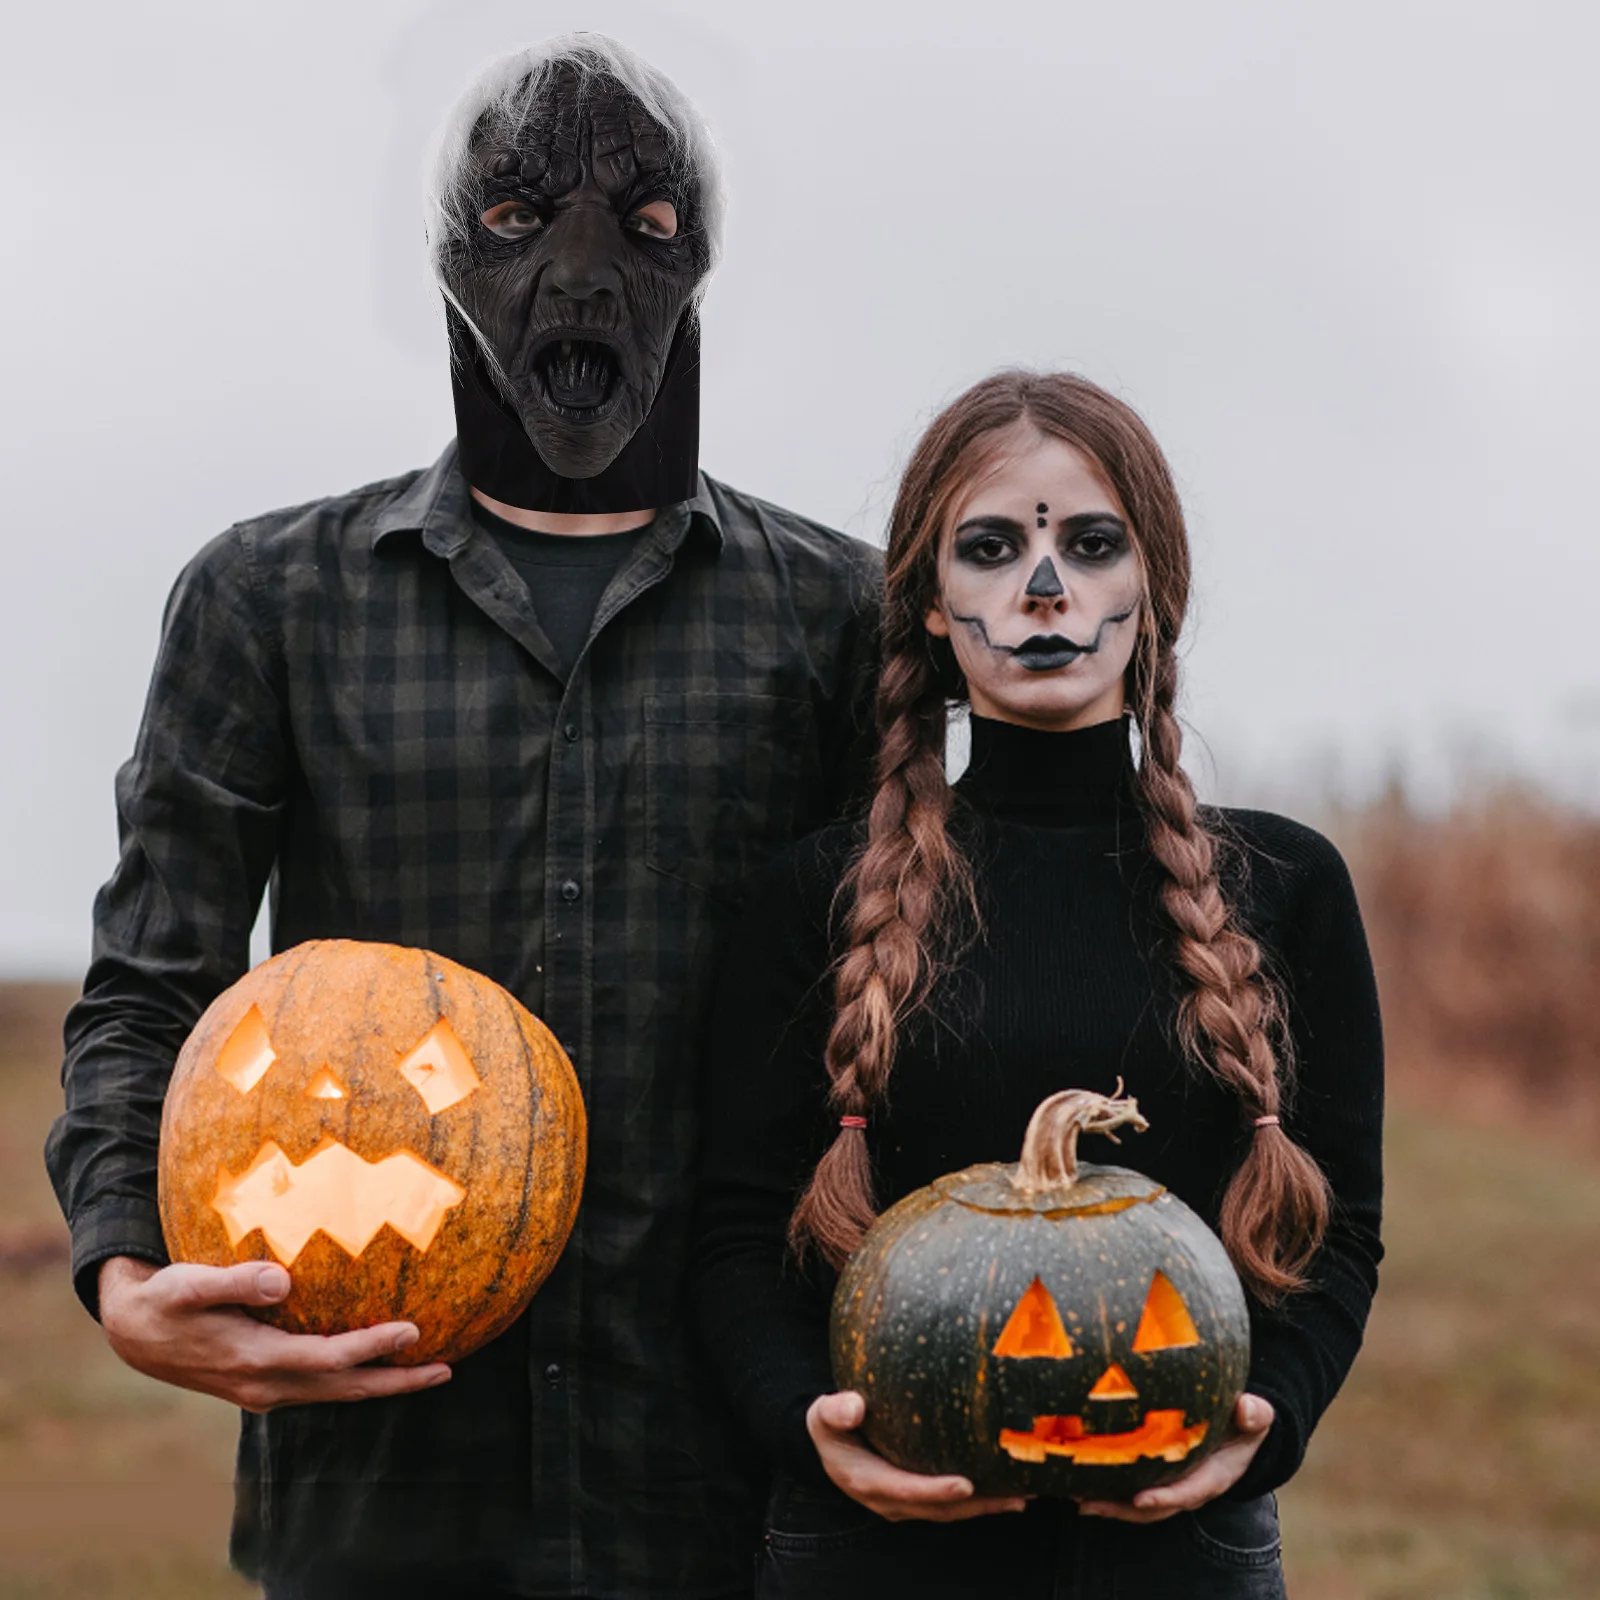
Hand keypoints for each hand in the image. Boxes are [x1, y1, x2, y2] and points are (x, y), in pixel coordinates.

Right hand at [97, 1256, 451, 1412]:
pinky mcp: (266, 1384)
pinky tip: (381, 1365)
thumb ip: (236, 1281)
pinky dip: (357, 1380)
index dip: (371, 1347)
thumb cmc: (168, 1299)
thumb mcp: (191, 1284)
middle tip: (447, 1370)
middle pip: (345, 1389)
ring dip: (384, 1384)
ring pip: (337, 1393)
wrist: (136, 1334)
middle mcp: (267, 1384)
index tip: (413, 1330)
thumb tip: (282, 1282)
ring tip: (431, 1370)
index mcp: (255, 1359)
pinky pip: (323, 1387)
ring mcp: (267, 1390)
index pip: (328, 1358)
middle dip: (397, 1381)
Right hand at [806, 1391, 1026, 1522]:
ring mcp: (905, 1503)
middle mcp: (889, 1500)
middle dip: (976, 1504)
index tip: (965, 1484)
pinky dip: (979, 1500)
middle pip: (938, 1508)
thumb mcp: (823, 1415)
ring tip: (1020, 1496)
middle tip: (1012, 1495)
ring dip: (985, 1506)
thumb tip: (854, 1406)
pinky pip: (951, 1504)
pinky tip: (1007, 1491)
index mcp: (867, 1481)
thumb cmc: (830, 1426)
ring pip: (950, 1510)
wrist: (828, 1445)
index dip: (935, 1490)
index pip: (905, 1490)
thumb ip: (835, 1410)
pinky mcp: (917, 1498)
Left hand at [1076, 1394, 1274, 1522]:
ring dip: (1109, 1504)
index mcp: (1214, 1476)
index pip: (1188, 1492)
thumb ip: (1255, 1414)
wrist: (1240, 1427)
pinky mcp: (1157, 1474)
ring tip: (1078, 1498)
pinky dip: (1108, 1487)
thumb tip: (1247, 1407)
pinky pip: (1131, 1486)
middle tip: (1090, 1504)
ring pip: (1138, 1503)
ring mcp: (1172, 1483)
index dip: (1165, 1497)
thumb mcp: (1256, 1417)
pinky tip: (1080, 1480)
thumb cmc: (1245, 1421)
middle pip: (1155, 1507)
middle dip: (1122, 1509)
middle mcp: (1190, 1486)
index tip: (1140, 1499)